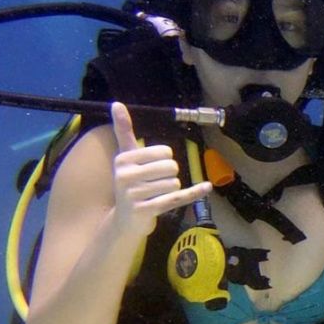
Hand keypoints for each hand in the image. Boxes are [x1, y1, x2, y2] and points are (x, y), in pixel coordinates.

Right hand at [109, 102, 210, 236]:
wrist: (124, 220)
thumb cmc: (129, 184)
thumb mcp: (125, 156)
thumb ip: (124, 131)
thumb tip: (116, 103)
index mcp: (123, 159)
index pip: (163, 151)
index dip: (165, 158)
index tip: (152, 167)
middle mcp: (125, 176)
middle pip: (171, 167)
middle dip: (170, 174)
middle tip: (156, 183)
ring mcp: (135, 195)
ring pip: (175, 183)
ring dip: (172, 188)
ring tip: (157, 194)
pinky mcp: (147, 210)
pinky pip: (177, 198)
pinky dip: (194, 193)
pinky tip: (206, 187)